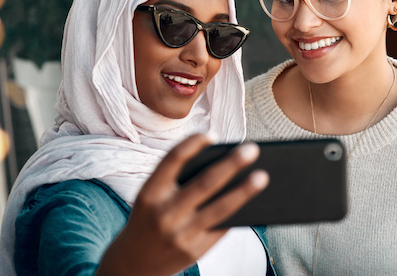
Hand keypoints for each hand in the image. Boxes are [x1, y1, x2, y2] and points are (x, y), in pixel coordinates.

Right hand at [96, 134, 268, 275]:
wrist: (133, 264)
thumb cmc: (149, 219)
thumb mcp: (151, 197)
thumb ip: (176, 181)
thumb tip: (222, 164)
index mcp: (149, 192)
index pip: (172, 160)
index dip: (193, 144)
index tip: (214, 134)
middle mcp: (164, 213)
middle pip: (204, 183)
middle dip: (231, 164)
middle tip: (252, 149)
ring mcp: (180, 234)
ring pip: (220, 208)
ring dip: (244, 191)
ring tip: (263, 176)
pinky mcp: (194, 251)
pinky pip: (222, 228)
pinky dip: (238, 213)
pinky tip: (253, 201)